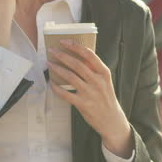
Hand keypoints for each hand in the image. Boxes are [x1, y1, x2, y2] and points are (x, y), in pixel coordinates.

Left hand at [48, 40, 133, 158]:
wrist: (112, 120)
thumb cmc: (106, 98)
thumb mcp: (105, 82)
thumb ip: (94, 71)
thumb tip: (76, 57)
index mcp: (104, 73)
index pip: (89, 55)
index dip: (76, 46)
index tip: (64, 41)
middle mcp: (98, 81)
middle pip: (77, 64)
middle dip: (63, 55)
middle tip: (52, 50)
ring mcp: (90, 93)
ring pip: (70, 76)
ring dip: (57, 68)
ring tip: (49, 64)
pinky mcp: (83, 104)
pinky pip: (66, 93)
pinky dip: (57, 88)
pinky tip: (51, 83)